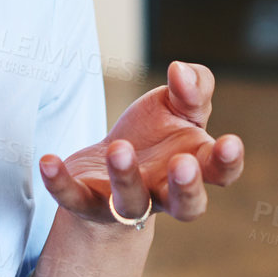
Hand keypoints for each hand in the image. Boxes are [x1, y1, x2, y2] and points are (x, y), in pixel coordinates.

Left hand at [38, 60, 243, 229]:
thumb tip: (181, 71)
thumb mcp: (179, 105)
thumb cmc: (154, 133)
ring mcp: (126, 202)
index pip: (221, 172)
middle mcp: (164, 192)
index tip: (229, 141)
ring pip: (132, 202)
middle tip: (182, 163)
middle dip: (187, 187)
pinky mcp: (87, 204)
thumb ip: (194, 86)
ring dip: (126, 177)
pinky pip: (73, 199)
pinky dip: (60, 184)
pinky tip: (48, 161)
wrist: (108, 162)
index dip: (228, 162)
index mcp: (195, 166)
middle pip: (186, 205)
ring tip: (119, 148)